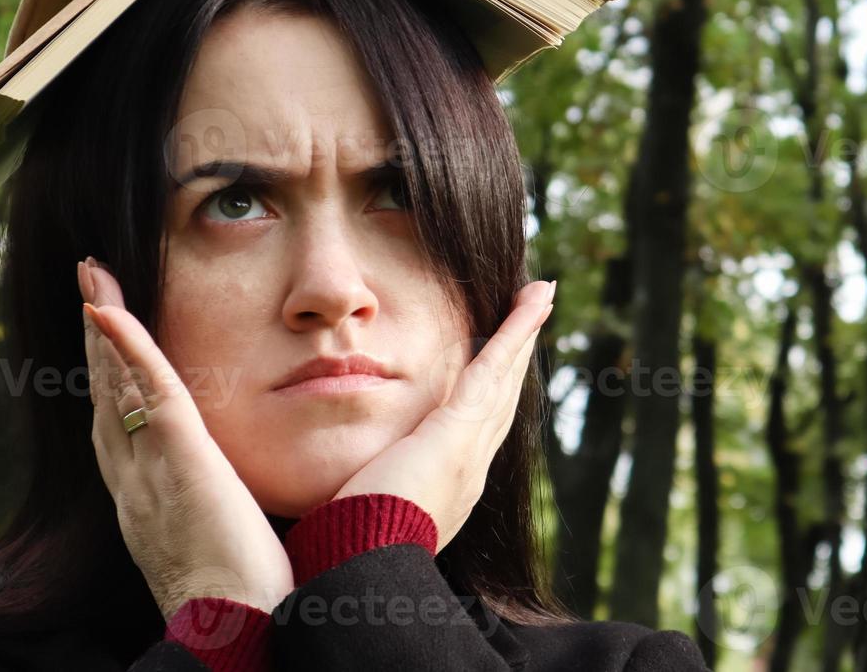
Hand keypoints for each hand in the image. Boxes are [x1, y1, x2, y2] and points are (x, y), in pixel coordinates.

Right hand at [78, 258, 294, 618]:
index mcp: (150, 502)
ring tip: (94, 281)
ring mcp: (149, 471)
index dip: (114, 382)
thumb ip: (223, 514)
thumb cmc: (247, 603)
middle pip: (107, 398)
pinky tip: (109, 309)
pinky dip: (128, 345)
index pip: (125, 428)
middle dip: (96, 346)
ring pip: (118, 385)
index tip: (109, 340)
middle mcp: (136, 484)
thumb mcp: (223, 547)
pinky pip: (148, 391)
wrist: (239, 635)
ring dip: (104, 328)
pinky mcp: (181, 460)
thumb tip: (243, 502)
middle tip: (89, 291)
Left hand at [332, 278, 555, 550]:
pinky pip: (493, 371)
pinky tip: (531, 300)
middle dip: (517, 357)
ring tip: (539, 297)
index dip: (490, 391)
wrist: (359, 569)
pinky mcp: (459, 433)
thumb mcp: (354, 515)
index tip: (498, 364)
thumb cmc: (343, 551)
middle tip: (533, 314)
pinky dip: (514, 333)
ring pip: (504, 379)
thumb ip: (354, 493)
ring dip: (522, 335)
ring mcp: (471, 450)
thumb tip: (327, 494)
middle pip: (501, 398)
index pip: (475, 427)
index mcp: (448, 486)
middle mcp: (471, 468)